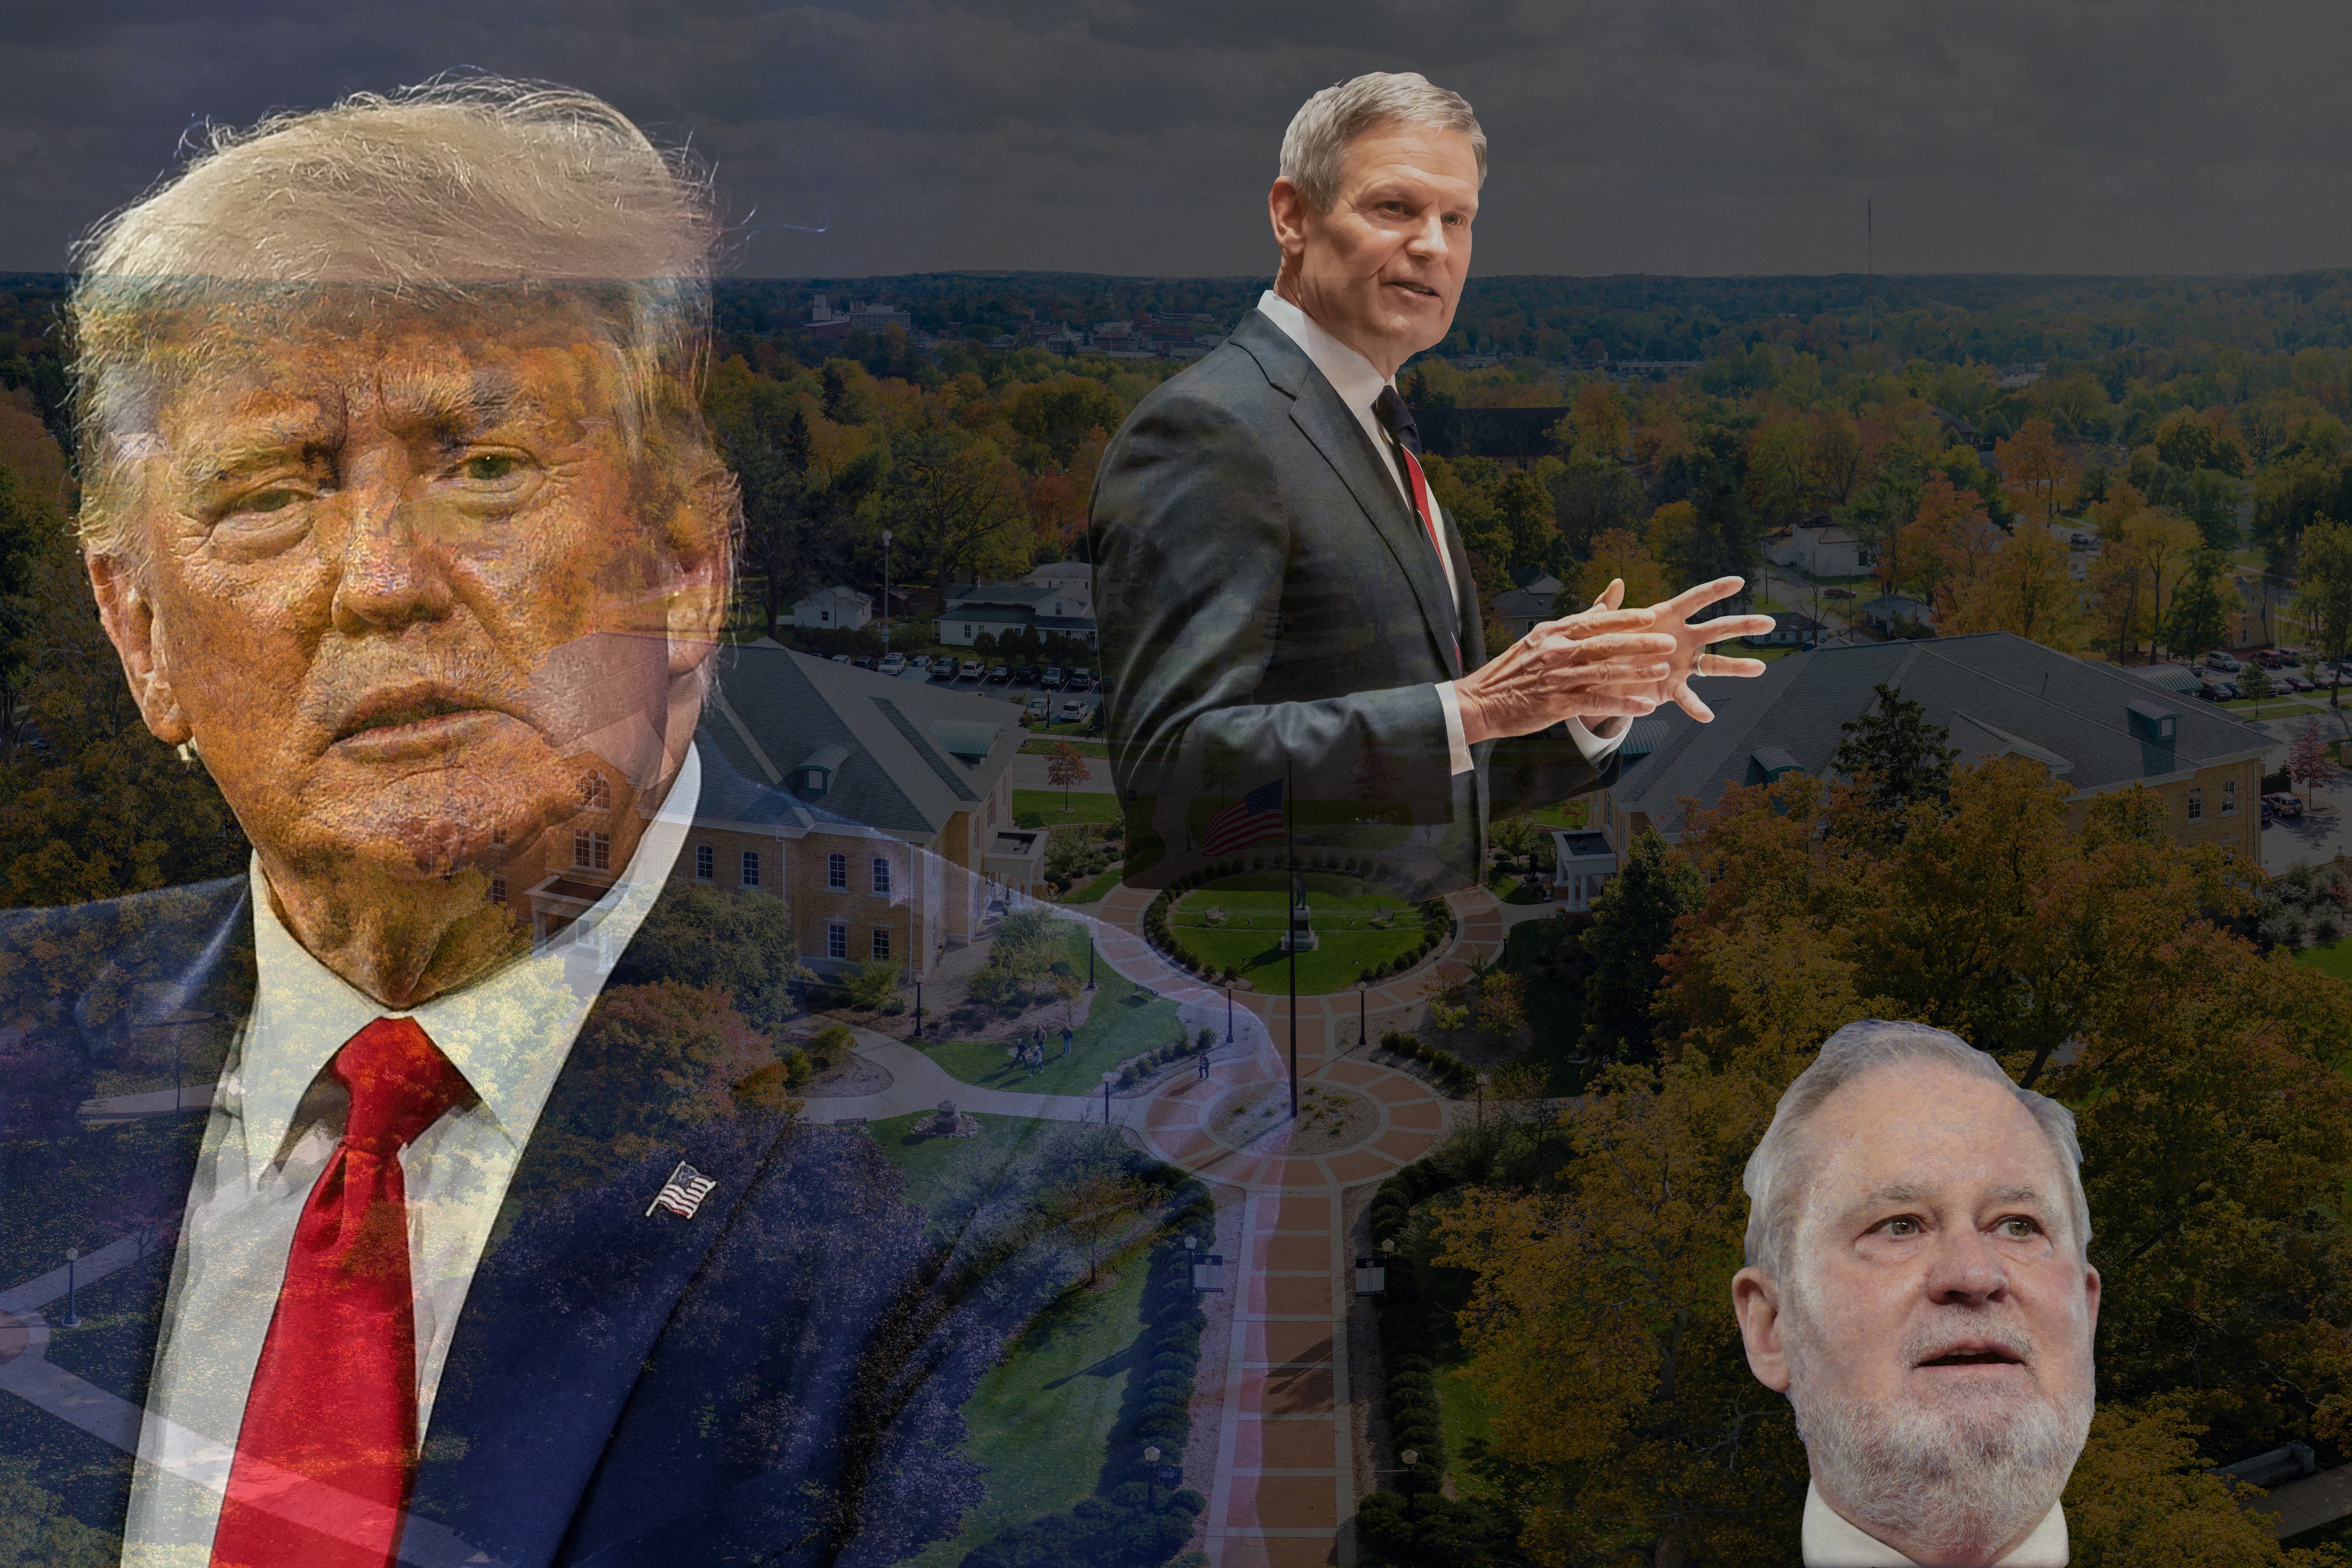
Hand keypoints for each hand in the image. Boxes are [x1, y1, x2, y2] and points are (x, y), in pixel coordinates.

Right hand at [1454, 592, 1677, 746]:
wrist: (1479, 701)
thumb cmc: (1514, 670)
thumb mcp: (1542, 638)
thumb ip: (1580, 618)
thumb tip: (1611, 595)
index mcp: (1553, 633)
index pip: (1594, 621)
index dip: (1625, 619)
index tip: (1651, 616)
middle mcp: (1555, 652)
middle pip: (1604, 644)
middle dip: (1639, 643)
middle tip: (1668, 642)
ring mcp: (1555, 678)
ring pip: (1602, 673)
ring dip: (1634, 673)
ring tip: (1661, 671)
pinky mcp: (1555, 704)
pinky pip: (1594, 702)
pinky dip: (1621, 704)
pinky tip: (1643, 706)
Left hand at [1596, 576, 1775, 722]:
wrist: (1600, 678)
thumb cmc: (1606, 645)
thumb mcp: (1604, 626)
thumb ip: (1609, 607)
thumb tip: (1616, 582)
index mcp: (1666, 617)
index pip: (1695, 600)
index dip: (1716, 590)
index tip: (1739, 581)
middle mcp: (1681, 639)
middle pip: (1717, 629)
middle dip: (1743, 625)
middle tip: (1769, 622)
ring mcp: (1681, 664)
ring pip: (1714, 663)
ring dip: (1737, 666)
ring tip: (1760, 667)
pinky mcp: (1672, 687)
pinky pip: (1687, 697)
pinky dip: (1696, 706)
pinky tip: (1707, 715)